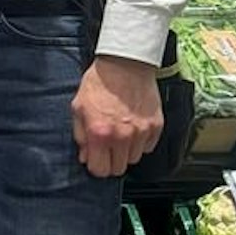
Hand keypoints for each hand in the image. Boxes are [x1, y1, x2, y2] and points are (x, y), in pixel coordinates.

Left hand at [71, 55, 162, 178]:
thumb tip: (85, 156)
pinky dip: (141, 142)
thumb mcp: (79, 107)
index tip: (96, 159)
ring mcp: (141, 132)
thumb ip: (80, 135)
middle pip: (119, 169)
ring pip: (134, 159)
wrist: (125, 64)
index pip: (100, 170)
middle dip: (111, 161)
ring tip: (121, 132)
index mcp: (100, 133)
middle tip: (108, 147)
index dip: (96, 166)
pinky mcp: (156, 126)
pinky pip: (148, 147)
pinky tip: (133, 127)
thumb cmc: (100, 82)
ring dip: (126, 151)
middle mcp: (122, 136)